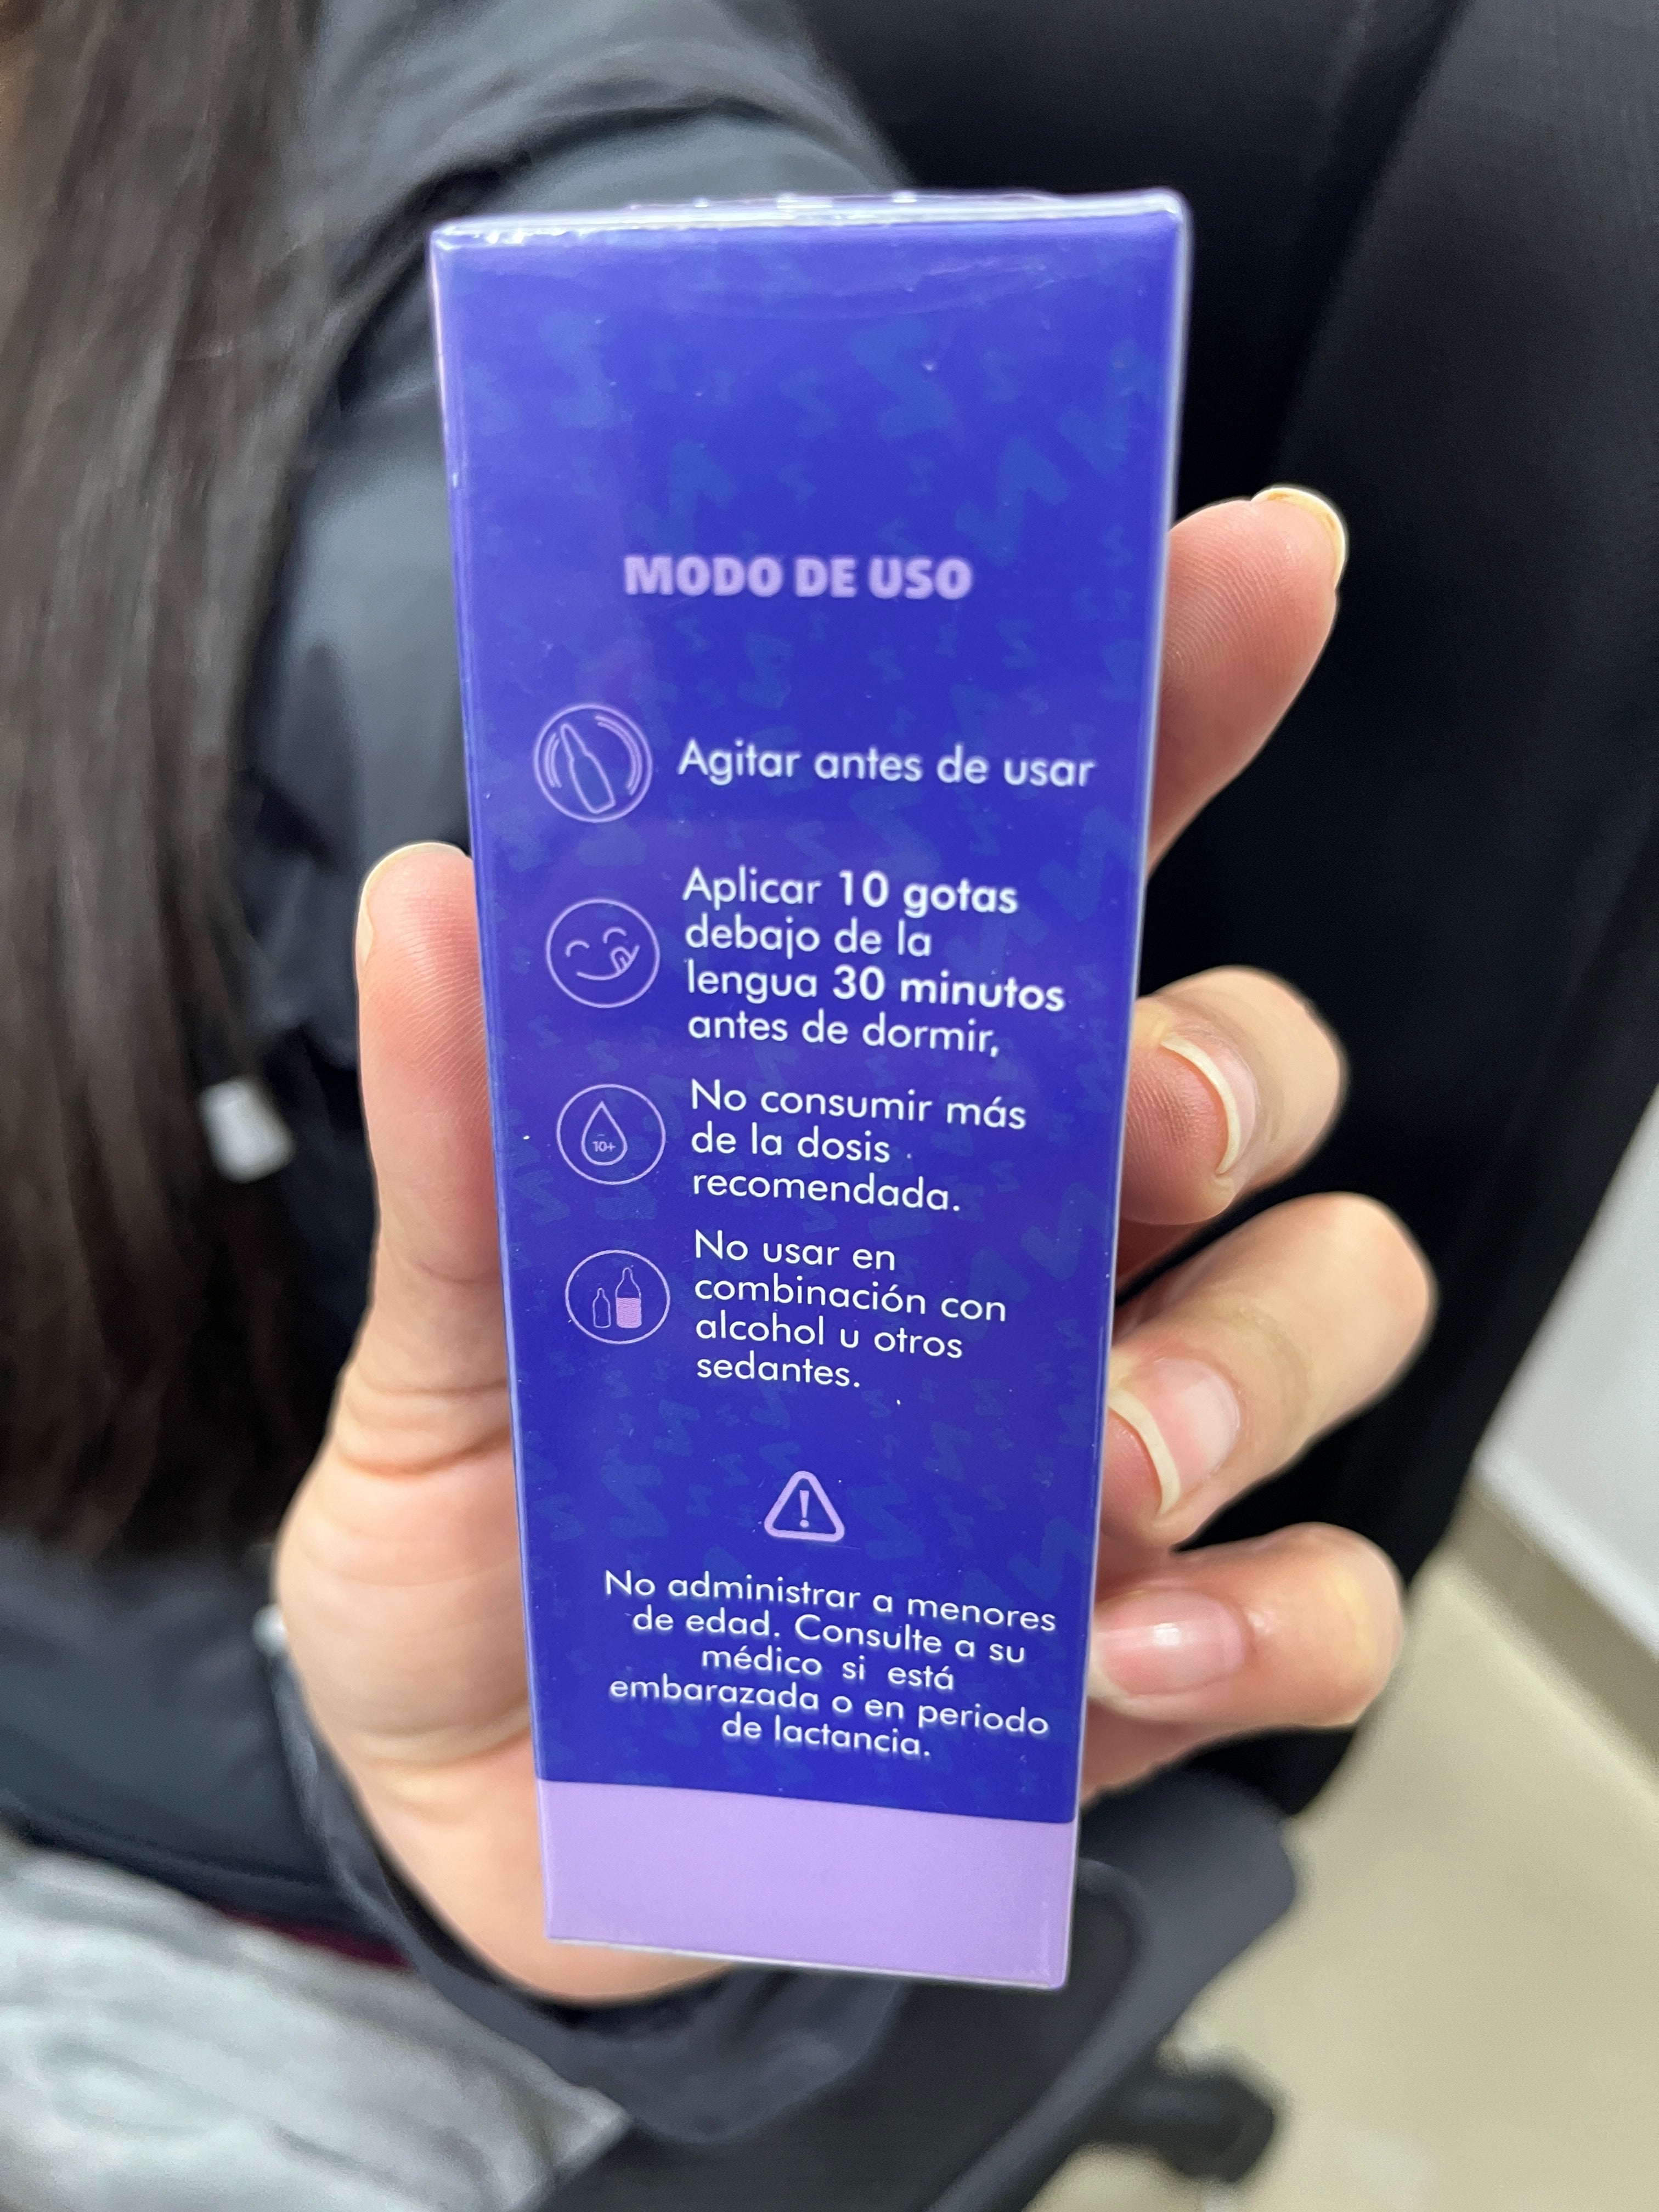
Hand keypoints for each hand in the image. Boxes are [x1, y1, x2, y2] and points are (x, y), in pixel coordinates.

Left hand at [274, 489, 1429, 2002]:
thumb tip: (449, 898)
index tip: (1255, 568)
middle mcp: (1037, 1254)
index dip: (1171, 715)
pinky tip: (1122, 1649)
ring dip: (1249, 1359)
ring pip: (1332, 1297)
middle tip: (1122, 1130)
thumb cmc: (488, 1543)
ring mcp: (1114, 1446)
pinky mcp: (1144, 1648)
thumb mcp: (447, 1349)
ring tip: (1100, 1469)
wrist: (485, 1814)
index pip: (1061, 882)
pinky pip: (1322, 1602)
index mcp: (889, 1129)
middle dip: (1216, 1072)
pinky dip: (1265, 1617)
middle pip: (1245, 1068)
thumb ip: (473, 1152)